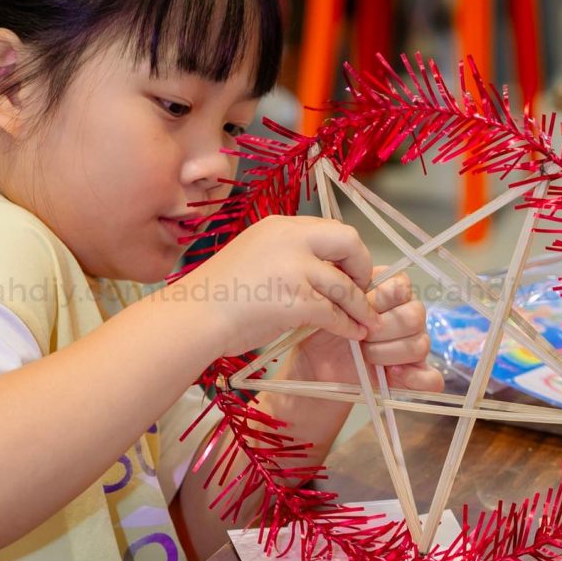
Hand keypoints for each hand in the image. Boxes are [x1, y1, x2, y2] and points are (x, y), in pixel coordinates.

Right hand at [170, 215, 378, 357]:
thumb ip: (287, 255)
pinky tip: (352, 333)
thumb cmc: (218, 294)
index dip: (347, 252)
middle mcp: (290, 239)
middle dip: (362, 268)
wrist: (194, 316)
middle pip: (349, 243)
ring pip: (345, 285)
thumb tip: (321, 268)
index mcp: (279, 226)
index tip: (348, 272)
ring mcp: (294, 269)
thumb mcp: (255, 256)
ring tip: (367, 321)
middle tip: (362, 291)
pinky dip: (348, 325)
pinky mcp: (296, 300)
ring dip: (361, 306)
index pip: (330, 229)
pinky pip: (335, 313)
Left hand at [296, 267, 444, 392]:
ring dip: (387, 354)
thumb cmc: (326, 329)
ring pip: (420, 345)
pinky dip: (413, 378)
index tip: (356, 313)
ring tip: (365, 356)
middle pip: (415, 317)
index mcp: (392, 292)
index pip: (401, 287)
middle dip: (381, 331)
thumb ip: (348, 292)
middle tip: (359, 338)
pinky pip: (431, 378)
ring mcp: (415, 344)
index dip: (378, 302)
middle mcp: (409, 315)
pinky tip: (391, 374)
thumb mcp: (330, 304)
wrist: (317, 363)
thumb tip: (360, 293)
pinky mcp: (415, 375)